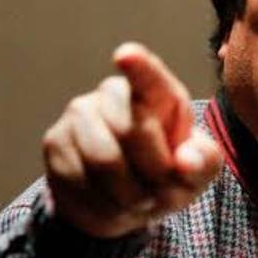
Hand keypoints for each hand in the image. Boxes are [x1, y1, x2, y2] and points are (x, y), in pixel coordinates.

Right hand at [41, 42, 222, 237]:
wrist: (117, 202)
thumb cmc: (164, 176)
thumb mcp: (195, 173)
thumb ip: (202, 162)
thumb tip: (185, 161)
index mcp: (155, 94)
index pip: (150, 78)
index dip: (139, 67)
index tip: (126, 55)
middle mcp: (114, 93)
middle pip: (131, 130)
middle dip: (153, 172)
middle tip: (160, 192)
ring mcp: (80, 114)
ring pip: (103, 159)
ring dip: (129, 193)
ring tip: (138, 199)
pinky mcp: (55, 140)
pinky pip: (78, 178)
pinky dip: (103, 202)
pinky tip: (110, 201)